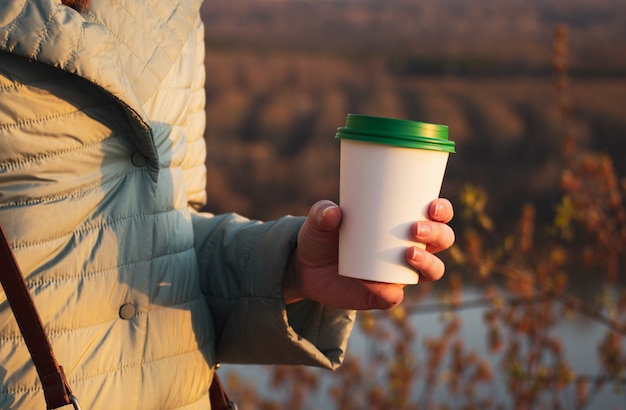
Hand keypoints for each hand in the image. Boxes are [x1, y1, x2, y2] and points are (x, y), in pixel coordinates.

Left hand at [283, 198, 454, 309]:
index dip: (442, 210)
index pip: (436, 215)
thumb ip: (322, 212)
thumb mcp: (319, 219)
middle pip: (443, 241)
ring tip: (408, 254)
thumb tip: (333, 212)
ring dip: (429, 263)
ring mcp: (400, 273)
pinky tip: (371, 282)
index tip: (432, 206)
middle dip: (438, 235)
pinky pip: (394, 296)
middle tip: (415, 229)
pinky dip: (387, 290)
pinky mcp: (383, 295)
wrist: (305, 267)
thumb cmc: (321, 235)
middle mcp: (410, 247)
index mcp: (403, 222)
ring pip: (433, 271)